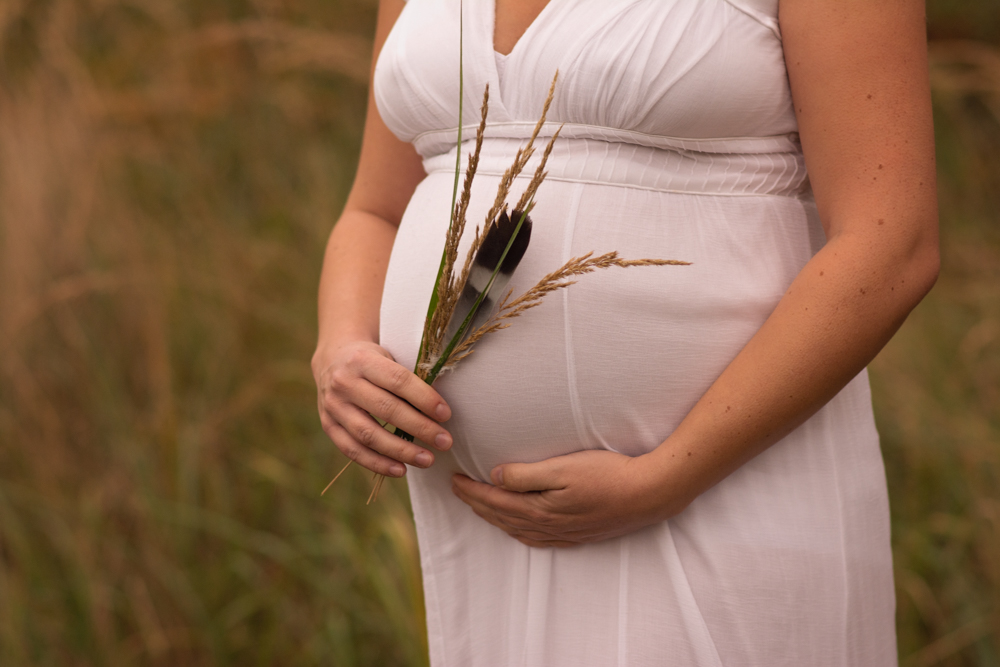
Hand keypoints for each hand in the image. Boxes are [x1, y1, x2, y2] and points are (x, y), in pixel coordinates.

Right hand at [313, 340, 452, 476]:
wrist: (332, 360)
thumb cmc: (373, 360)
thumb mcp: (388, 357)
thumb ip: (408, 379)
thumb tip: (439, 411)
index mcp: (362, 360)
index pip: (398, 381)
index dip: (424, 398)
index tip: (446, 415)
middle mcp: (343, 383)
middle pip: (386, 409)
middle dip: (419, 428)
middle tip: (445, 442)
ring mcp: (333, 406)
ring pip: (368, 435)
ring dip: (401, 451)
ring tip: (427, 460)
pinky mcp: (328, 426)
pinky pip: (352, 450)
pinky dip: (377, 463)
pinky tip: (401, 470)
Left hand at [451, 449, 688, 547]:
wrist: (648, 494)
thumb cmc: (607, 475)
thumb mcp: (563, 467)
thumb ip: (525, 474)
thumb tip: (495, 477)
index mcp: (539, 509)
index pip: (494, 500)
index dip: (471, 490)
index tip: (453, 478)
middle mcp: (547, 527)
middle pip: (501, 516)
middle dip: (476, 503)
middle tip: (457, 490)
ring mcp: (563, 534)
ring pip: (516, 529)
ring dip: (494, 518)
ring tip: (479, 506)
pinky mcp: (577, 535)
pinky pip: (537, 539)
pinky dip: (519, 532)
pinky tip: (519, 528)